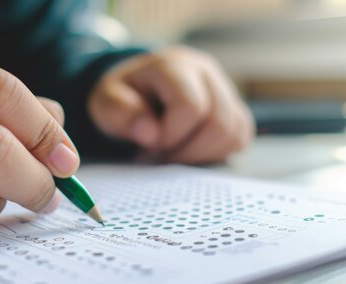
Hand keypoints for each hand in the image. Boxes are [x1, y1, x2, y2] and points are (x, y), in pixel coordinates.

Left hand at [88, 46, 253, 162]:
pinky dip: (216, 153)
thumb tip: (150, 133)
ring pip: (234, 133)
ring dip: (202, 155)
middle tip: (161, 156)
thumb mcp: (106, 101)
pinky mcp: (232, 109)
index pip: (191, 106)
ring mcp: (224, 90)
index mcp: (174, 65)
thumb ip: (120, 113)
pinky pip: (239, 138)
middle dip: (188, 150)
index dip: (171, 135)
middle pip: (219, 122)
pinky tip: (189, 153)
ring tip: (173, 155)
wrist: (134, 91)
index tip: (149, 144)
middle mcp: (205, 73)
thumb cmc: (121, 97)